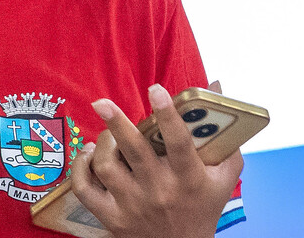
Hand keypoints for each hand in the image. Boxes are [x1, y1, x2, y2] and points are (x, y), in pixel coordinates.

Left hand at [70, 82, 242, 237]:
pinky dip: (80, 168)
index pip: (178, 142)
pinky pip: (85, 189)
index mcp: (188, 177)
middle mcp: (159, 190)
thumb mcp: (223, 177)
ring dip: (101, 143)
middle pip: (133, 150)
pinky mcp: (112, 218)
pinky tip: (89, 155)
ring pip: (106, 165)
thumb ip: (223, 135)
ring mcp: (133, 204)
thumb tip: (216, 86)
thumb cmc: (202, 206)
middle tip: (101, 102)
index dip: (167, 114)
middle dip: (116, 122)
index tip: (155, 89)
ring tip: (107, 135)